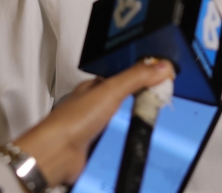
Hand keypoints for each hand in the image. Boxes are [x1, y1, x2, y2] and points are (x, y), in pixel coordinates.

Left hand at [14, 58, 174, 186]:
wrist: (58, 155)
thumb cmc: (72, 120)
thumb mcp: (110, 90)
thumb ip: (136, 77)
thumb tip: (161, 66)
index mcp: (95, 88)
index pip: (125, 78)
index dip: (144, 79)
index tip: (163, 82)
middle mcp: (94, 108)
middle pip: (127, 103)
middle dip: (142, 107)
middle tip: (158, 107)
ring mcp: (96, 130)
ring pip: (124, 126)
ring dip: (134, 128)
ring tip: (148, 127)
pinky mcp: (98, 150)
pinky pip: (119, 146)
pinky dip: (127, 146)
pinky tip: (133, 145)